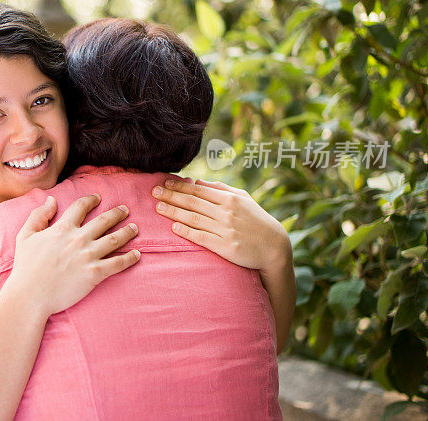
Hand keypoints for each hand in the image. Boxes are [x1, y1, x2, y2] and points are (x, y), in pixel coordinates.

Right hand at [7, 194, 140, 317]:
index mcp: (62, 228)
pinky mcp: (95, 274)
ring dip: (127, 232)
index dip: (91, 200)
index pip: (81, 207)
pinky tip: (137, 255)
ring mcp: (88, 256)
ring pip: (114, 239)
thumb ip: (38, 215)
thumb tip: (51, 200)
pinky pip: (117, 263)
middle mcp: (78, 239)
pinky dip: (129, 258)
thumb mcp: (25, 235)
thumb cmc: (26, 267)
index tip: (98, 198)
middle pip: (103, 221)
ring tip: (135, 228)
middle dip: (116, 213)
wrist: (30, 295)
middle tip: (125, 210)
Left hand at [152, 179, 290, 274]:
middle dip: (171, 195)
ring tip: (158, 207)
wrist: (274, 247)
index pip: (199, 190)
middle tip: (153, 192)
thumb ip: (220, 189)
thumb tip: (197, 181)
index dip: (179, 185)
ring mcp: (225, 230)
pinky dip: (185, 232)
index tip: (164, 182)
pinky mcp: (225, 246)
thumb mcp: (243, 199)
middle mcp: (226, 212)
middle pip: (192, 202)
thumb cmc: (256, 220)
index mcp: (230, 199)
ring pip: (193, 218)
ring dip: (173, 212)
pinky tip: (173, 227)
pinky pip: (200, 237)